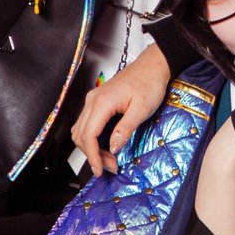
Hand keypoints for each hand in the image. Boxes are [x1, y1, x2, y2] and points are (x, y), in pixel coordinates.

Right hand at [71, 43, 171, 175]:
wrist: (153, 65)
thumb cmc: (150, 83)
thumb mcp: (142, 109)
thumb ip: (125, 129)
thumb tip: (112, 148)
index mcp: (102, 103)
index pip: (88, 136)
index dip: (92, 156)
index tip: (100, 169)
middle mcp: (92, 101)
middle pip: (81, 135)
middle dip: (93, 154)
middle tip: (110, 166)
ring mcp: (93, 100)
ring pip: (81, 130)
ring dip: (92, 147)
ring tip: (109, 158)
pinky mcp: (98, 101)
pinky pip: (87, 123)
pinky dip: (92, 137)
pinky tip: (105, 144)